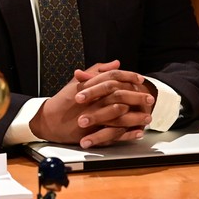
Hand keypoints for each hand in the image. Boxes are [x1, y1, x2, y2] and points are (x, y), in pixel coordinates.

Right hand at [28, 60, 155, 147]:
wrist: (48, 120)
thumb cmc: (63, 101)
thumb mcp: (78, 82)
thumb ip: (97, 71)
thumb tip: (116, 63)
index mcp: (89, 86)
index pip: (112, 77)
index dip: (128, 76)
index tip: (140, 79)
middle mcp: (91, 101)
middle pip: (119, 96)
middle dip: (137, 97)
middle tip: (150, 99)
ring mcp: (92, 117)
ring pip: (118, 117)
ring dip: (135, 117)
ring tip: (147, 117)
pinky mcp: (91, 133)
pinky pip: (112, 134)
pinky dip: (126, 134)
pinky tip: (137, 132)